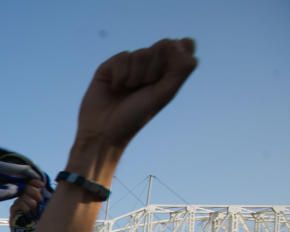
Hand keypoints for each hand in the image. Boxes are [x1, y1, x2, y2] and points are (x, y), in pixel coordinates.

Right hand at [9, 179, 44, 226]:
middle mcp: (24, 197)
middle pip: (27, 187)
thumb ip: (47, 198)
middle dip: (34, 192)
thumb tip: (47, 188)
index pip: (31, 183)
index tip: (42, 185)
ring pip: (23, 196)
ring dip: (31, 202)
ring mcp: (18, 203)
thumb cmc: (41, 221)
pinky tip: (29, 213)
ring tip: (34, 210)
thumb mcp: (46, 207)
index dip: (36, 182)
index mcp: (33, 195)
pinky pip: (19, 203)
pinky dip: (26, 207)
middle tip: (39, 200)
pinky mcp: (13, 209)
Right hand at [74, 38, 196, 154]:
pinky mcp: (110, 65)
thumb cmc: (136, 116)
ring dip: (135, 77)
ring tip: (127, 91)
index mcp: (167, 71)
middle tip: (145, 88)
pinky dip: (120, 76)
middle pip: (163, 45)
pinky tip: (115, 88)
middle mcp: (150, 65)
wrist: (105, 131)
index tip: (166, 78)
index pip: (184, 45)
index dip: (176, 57)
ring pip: (141, 53)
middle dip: (155, 69)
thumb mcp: (165, 94)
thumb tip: (180, 41)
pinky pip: (122, 57)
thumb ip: (181, 69)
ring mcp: (130, 64)